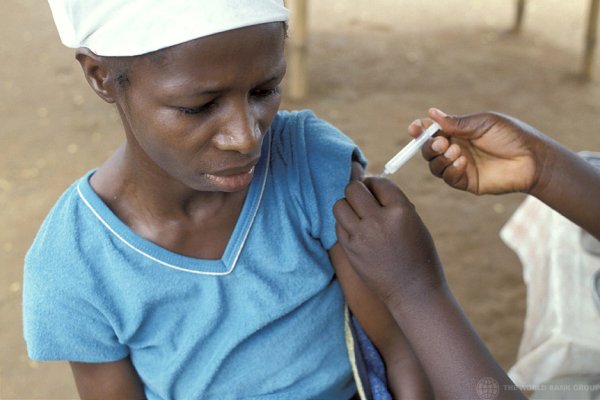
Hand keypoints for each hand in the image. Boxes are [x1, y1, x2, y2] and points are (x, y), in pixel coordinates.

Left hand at [333, 177, 444, 306]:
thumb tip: (370, 186)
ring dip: (347, 206)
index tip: (376, 191)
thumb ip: (393, 204)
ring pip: (340, 205)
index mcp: (401, 210)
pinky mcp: (350, 249)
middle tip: (364, 199)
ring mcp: (361, 236)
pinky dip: (345, 224)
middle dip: (358, 191)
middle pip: (353, 189)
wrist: (413, 291)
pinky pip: (338, 225)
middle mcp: (378, 220)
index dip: (375, 184)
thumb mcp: (414, 222)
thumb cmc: (417, 255)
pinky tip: (357, 231)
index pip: (378, 182)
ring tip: (357, 214)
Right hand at [411, 108, 548, 194]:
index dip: (419, 130)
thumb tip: (431, 113)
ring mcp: (459, 166)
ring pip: (434, 165)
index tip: (415, 128)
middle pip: (428, 150)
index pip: (431, 131)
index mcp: (458, 132)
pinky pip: (448, 178)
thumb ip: (456, 123)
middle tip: (441, 142)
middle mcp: (455, 149)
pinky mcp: (466, 182)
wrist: (532, 160)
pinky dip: (450, 170)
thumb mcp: (483, 123)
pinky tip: (463, 163)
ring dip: (440, 159)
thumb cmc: (512, 136)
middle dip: (429, 146)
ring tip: (456, 152)